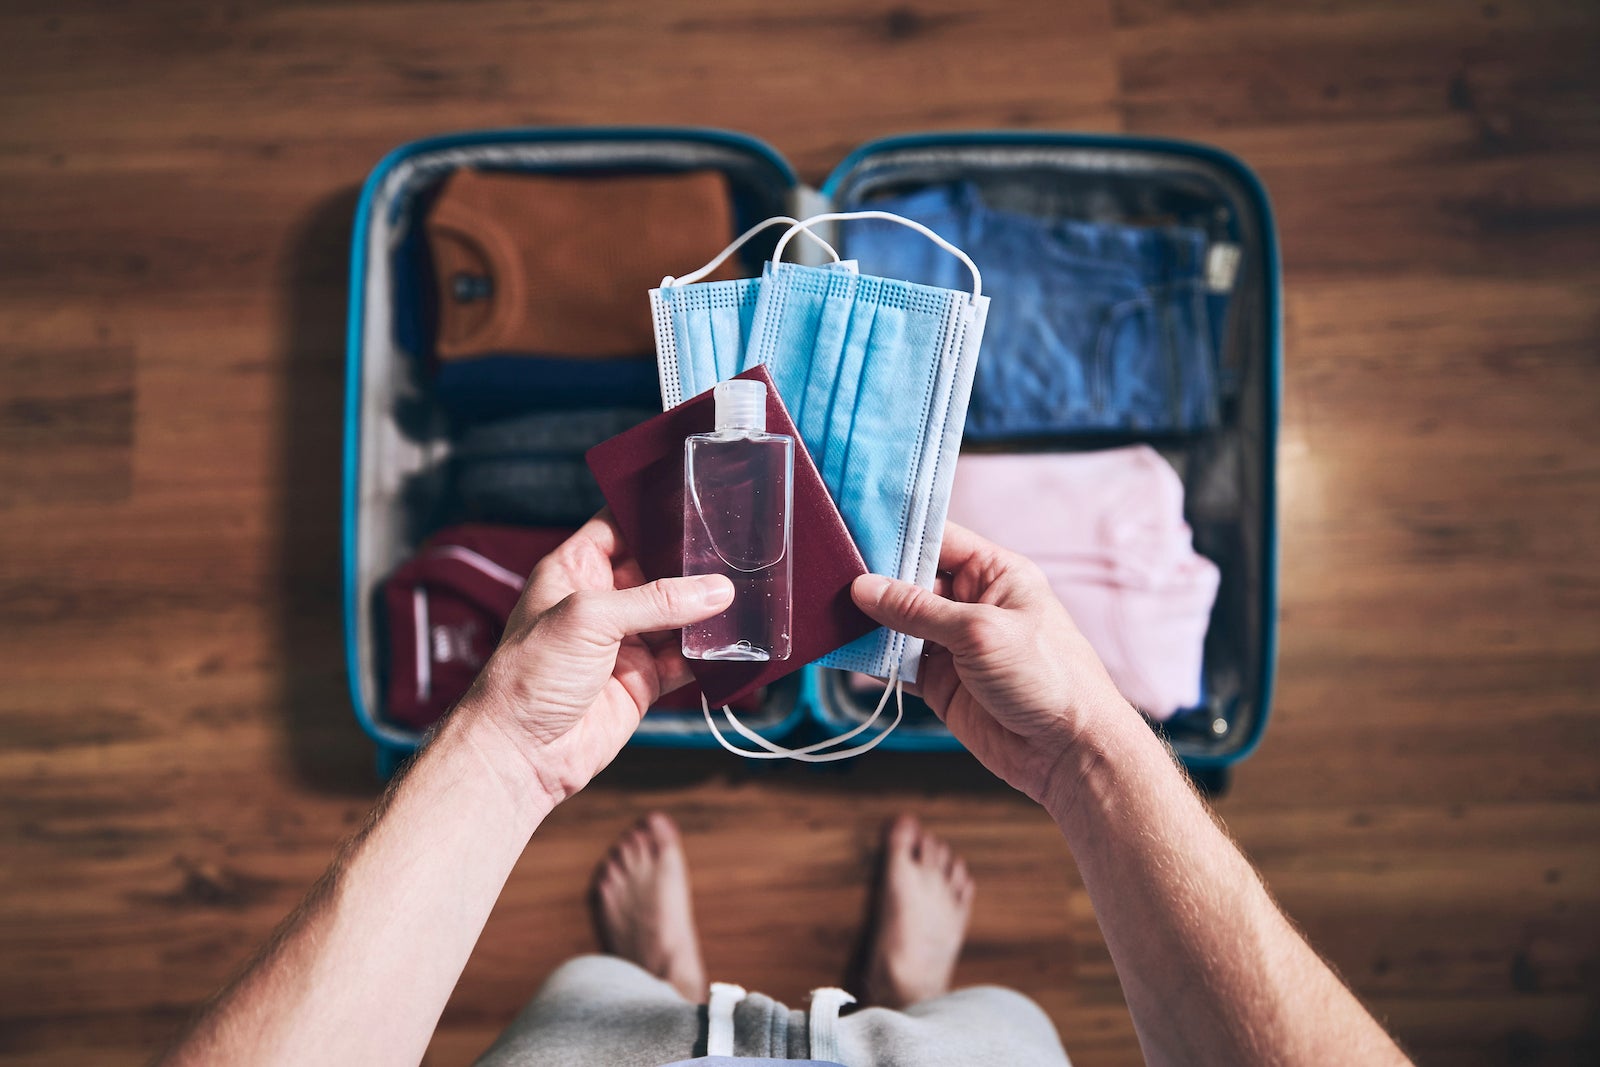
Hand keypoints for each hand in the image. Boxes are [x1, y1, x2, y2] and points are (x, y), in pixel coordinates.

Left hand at [458, 511, 732, 807]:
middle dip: (692, 563)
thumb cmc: (528, 676)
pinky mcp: (643, 680)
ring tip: (746, 591)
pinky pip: (685, 658)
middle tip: (735, 548)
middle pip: (658, 569)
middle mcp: (601, 602)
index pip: (620, 525)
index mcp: (574, 570)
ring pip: (677, 615)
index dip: (653, 513)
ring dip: (705, 609)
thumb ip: (655, 600)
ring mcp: (624, 642)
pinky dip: (707, 651)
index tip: (697, 500)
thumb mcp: (588, 618)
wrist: (522, 753)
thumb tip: (715, 590)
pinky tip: (731, 639)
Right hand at [851, 522, 1135, 807]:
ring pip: (897, 621)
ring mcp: (953, 643)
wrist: (1068, 752)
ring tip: (822, 606)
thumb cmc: (1048, 678)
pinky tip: (842, 646)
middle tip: (827, 571)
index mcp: (995, 574)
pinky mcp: (939, 681)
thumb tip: (865, 587)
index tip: (852, 527)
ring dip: (866, 619)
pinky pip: (895, 661)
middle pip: (910, 579)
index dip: (897, 533)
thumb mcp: (979, 632)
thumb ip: (918, 610)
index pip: (937, 539)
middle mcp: (972, 603)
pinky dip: (870, 656)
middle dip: (873, 578)